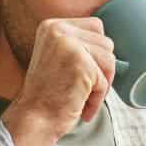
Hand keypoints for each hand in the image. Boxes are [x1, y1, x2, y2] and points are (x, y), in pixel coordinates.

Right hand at [2, 17, 116, 145]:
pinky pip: (104, 80)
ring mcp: (68, 45)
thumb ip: (79, 45)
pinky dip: (98, 98)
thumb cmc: (49, 95)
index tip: (82, 73)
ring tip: (81, 96)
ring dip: (101, 84)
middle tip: (83, 88)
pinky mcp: (80, 63)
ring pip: (110, 60)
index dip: (97, 53)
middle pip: (106, 43)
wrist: (34, 119)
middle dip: (102, 69)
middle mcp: (58, 30)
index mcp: (52, 26)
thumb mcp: (59, 58)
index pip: (96, 26)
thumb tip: (111, 44)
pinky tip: (81, 106)